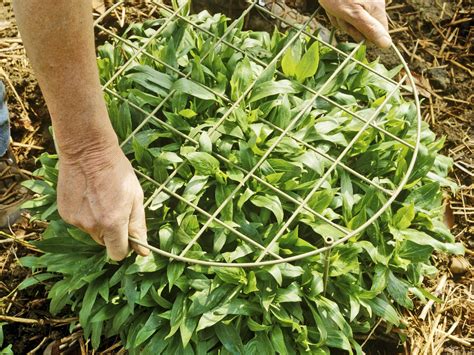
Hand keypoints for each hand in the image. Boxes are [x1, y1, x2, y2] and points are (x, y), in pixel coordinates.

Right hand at [57, 145, 148, 260]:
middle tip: (116, 207)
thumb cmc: (117, 171)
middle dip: (113, 231)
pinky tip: (89, 195)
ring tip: (102, 197)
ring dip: (99, 221)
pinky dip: (86, 214)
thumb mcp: (136, 197)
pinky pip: (80, 222)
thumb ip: (138, 226)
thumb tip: (143, 251)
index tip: (128, 235)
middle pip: (105, 243)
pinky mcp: (65, 213)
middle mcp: (92, 226)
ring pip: (92, 231)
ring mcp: (76, 220)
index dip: (125, 247)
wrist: (88, 150)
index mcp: (113, 223)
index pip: (118, 253)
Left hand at [319, 0, 391, 47]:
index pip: (378, 36)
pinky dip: (337, 14)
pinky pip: (345, 16)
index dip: (364, 37)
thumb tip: (386, 45)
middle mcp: (373, 6)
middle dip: (349, 27)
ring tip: (335, 9)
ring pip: (351, 24)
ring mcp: (363, 3)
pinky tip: (333, 7)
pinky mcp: (353, 2)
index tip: (353, 27)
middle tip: (341, 15)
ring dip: (340, 20)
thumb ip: (369, 29)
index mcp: (377, 9)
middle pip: (363, 30)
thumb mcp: (352, 14)